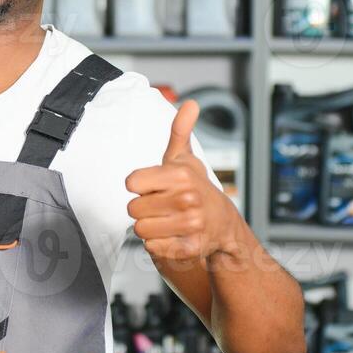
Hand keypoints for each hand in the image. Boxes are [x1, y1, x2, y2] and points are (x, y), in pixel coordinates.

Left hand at [126, 100, 242, 267]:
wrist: (222, 223)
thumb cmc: (197, 188)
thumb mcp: (185, 159)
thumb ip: (180, 131)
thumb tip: (191, 104)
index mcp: (180, 175)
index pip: (131, 183)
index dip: (138, 185)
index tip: (153, 186)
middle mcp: (187, 199)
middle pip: (132, 209)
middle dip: (143, 208)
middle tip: (161, 205)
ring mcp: (189, 225)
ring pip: (140, 230)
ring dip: (149, 227)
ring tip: (166, 220)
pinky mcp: (188, 248)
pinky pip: (152, 248)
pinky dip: (158, 244)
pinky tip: (172, 234)